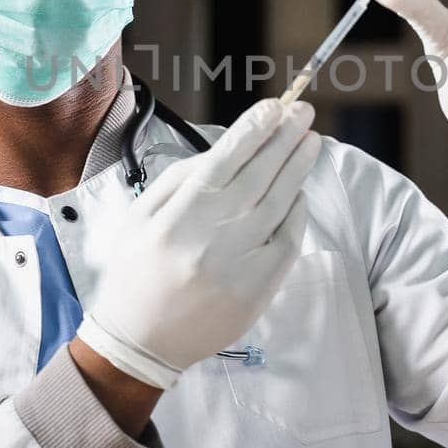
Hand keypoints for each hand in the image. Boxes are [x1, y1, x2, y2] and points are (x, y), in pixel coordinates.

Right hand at [75, 98, 319, 389]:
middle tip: (303, 111)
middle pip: (258, 176)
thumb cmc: (136, 271)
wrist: (140, 340)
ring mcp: (237, 266)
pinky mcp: (257, 289)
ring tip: (310, 141)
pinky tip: (300, 190)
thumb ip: (179, 180)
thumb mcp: (139, 217)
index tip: (274, 106)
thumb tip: (227, 151)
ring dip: (297, 168)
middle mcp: (208, 239)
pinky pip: (287, 241)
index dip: (253, 130)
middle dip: (284, 138)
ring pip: (278, 204)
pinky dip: (297, 212)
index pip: (224, 160)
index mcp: (175, 218)